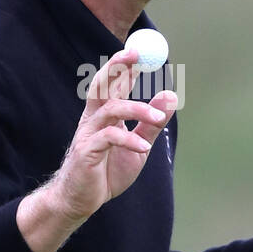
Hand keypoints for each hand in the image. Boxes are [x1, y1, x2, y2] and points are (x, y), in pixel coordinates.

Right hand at [48, 48, 176, 222]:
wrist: (81, 200)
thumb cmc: (107, 171)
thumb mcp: (138, 145)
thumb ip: (152, 123)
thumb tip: (171, 96)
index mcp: (103, 115)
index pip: (112, 83)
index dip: (123, 66)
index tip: (138, 51)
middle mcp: (93, 119)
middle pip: (102, 85)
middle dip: (116, 67)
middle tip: (135, 57)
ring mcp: (88, 134)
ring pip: (110, 109)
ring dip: (137, 109)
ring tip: (157, 118)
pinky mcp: (87, 152)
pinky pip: (109, 138)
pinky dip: (129, 140)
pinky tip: (143, 147)